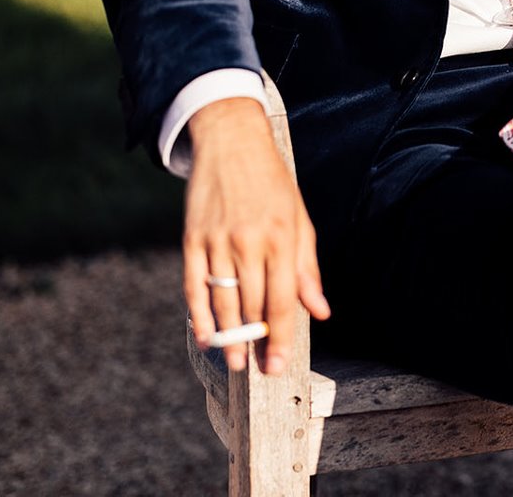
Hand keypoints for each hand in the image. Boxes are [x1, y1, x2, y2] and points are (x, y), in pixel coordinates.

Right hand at [183, 98, 329, 374]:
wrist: (232, 143)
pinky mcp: (192, 239)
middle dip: (255, 342)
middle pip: (250, 305)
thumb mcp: (300, 220)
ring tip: (235, 359)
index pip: (282, 299)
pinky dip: (198, 314)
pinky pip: (193, 285)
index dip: (281, 336)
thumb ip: (307, 268)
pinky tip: (206, 334)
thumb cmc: (273, 184)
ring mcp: (217, 241)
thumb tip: (320, 310)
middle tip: (258, 370)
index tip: (279, 364)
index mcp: (281, 237)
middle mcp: (249, 242)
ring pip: (222, 300)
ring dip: (228, 335)